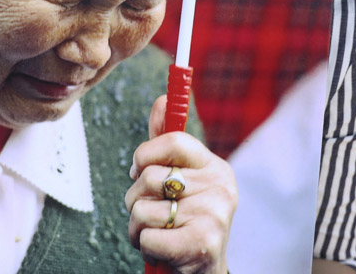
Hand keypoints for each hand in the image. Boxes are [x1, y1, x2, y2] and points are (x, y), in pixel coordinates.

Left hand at [125, 95, 236, 273]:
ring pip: (141, 210)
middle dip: (135, 199)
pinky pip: (146, 236)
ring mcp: (213, 215)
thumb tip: (161, 99)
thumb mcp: (181, 180)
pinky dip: (144, 246)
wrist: (203, 272)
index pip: (172, 141)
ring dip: (138, 228)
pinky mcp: (201, 243)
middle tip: (153, 213)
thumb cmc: (185, 221)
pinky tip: (161, 250)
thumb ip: (166, 143)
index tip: (138, 169)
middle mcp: (219, 187)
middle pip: (148, 178)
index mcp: (214, 166)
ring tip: (158, 234)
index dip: (144, 155)